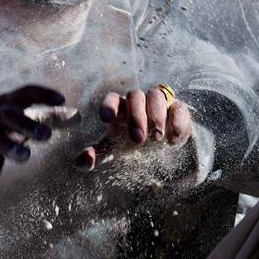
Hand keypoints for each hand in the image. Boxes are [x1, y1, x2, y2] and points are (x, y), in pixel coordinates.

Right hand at [0, 85, 64, 187]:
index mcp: (7, 102)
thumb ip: (48, 117)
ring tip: (26, 157)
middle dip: (27, 124)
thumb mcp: (23, 119)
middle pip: (8, 115)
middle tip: (47, 135)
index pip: (24, 92)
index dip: (42, 94)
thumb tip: (78, 116)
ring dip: (8, 146)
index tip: (62, 99)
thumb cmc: (4, 126)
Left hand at [75, 87, 192, 169]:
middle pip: (135, 96)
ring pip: (156, 96)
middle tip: (138, 139)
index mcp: (120, 108)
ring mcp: (158, 103)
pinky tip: (172, 140)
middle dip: (136, 117)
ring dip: (156, 116)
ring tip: (156, 138)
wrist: (159, 142)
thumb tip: (80, 163)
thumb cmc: (130, 141)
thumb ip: (97, 154)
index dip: (108, 106)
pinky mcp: (177, 110)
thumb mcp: (113, 148)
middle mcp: (138, 101)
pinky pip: (178, 108)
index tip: (105, 120)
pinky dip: (177, 122)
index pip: (113, 99)